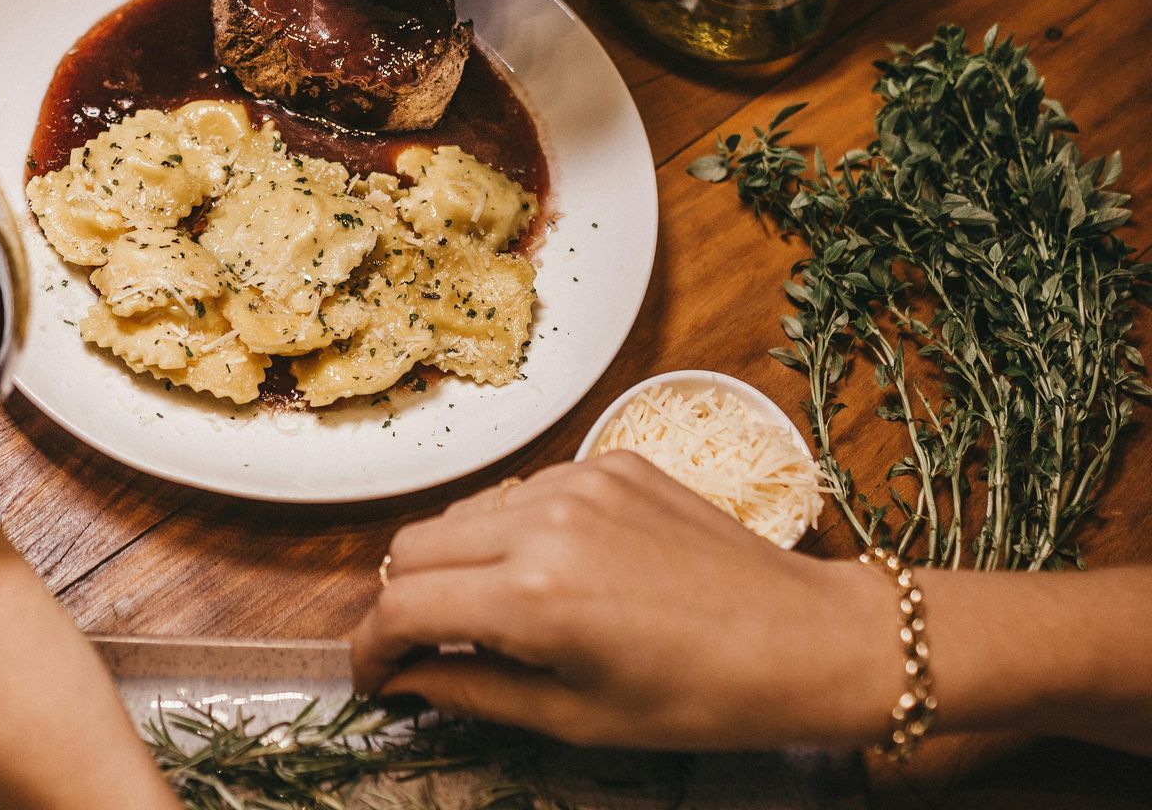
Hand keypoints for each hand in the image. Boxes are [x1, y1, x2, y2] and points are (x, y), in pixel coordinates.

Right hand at [352, 453, 905, 748]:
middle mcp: (542, 523)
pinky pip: (521, 492)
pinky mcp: (607, 460)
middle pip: (413, 547)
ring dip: (456, 564)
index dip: (372, 650)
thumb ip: (471, 692)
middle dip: (405, 603)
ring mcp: (576, 481)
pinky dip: (511, 533)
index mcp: (533, 597)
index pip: (403, 607)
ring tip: (497, 614)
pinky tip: (554, 572)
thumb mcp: (576, 718)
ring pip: (462, 514)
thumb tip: (405, 682)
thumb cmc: (701, 699)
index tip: (374, 679)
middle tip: (428, 650)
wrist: (808, 639)